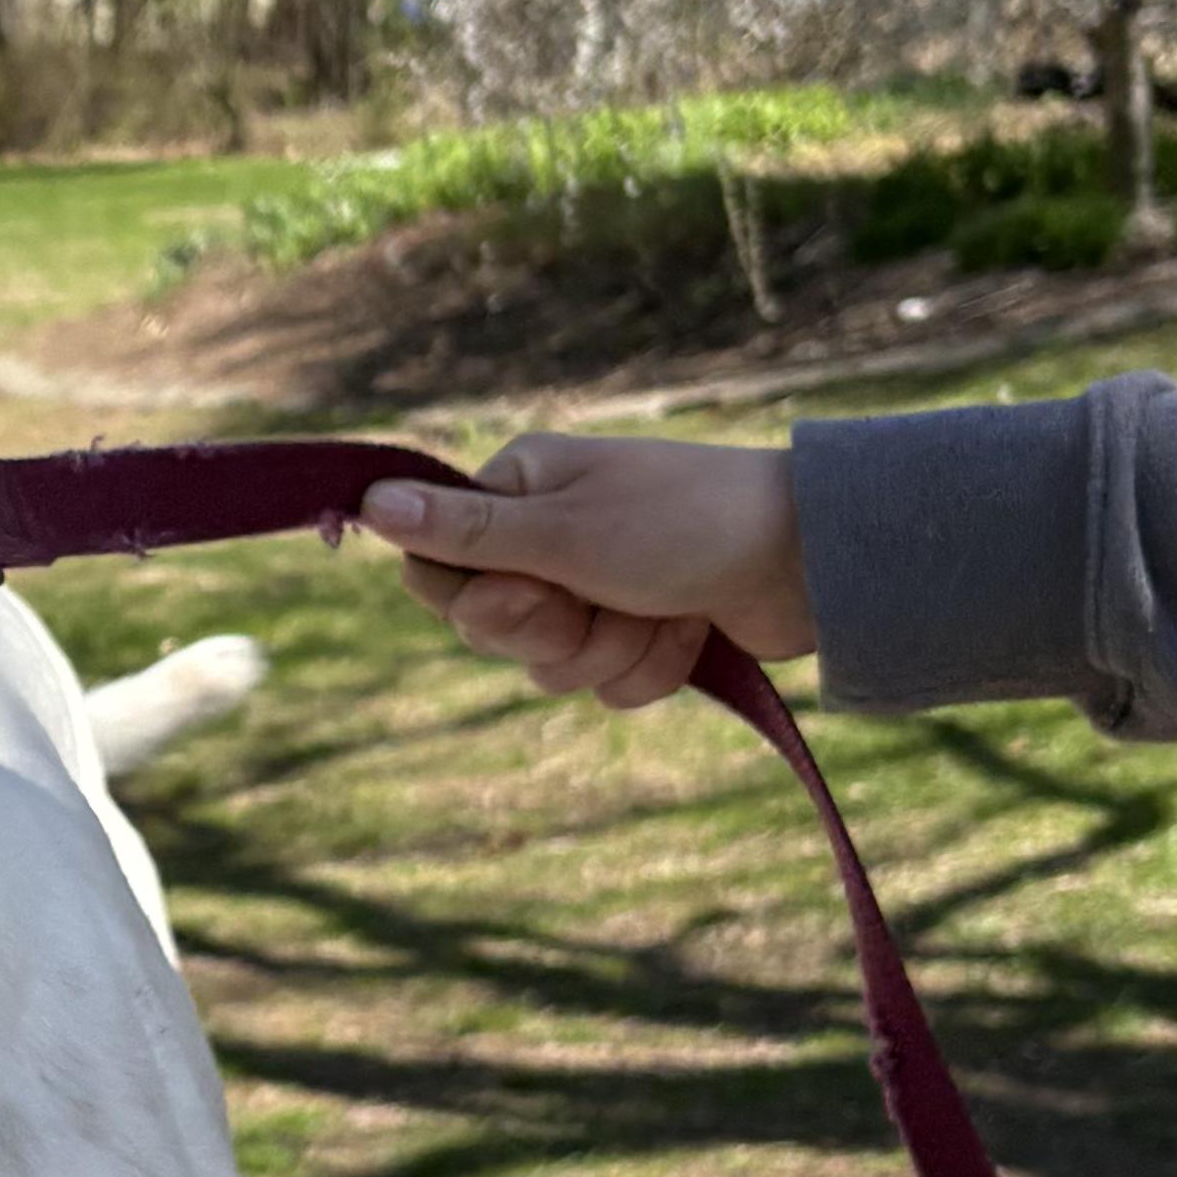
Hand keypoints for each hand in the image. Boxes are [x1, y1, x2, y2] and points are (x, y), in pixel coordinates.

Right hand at [358, 435, 813, 709]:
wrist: (808, 558)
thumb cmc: (685, 523)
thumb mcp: (564, 531)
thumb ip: (465, 533)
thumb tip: (368, 502)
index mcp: (520, 491)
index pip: (439, 570)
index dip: (477, 602)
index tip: (530, 588)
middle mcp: (549, 537)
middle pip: (493, 629)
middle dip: (555, 632)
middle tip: (603, 595)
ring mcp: (597, 587)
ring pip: (552, 667)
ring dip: (612, 651)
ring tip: (663, 610)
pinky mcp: (640, 629)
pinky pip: (608, 684)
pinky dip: (651, 667)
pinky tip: (691, 630)